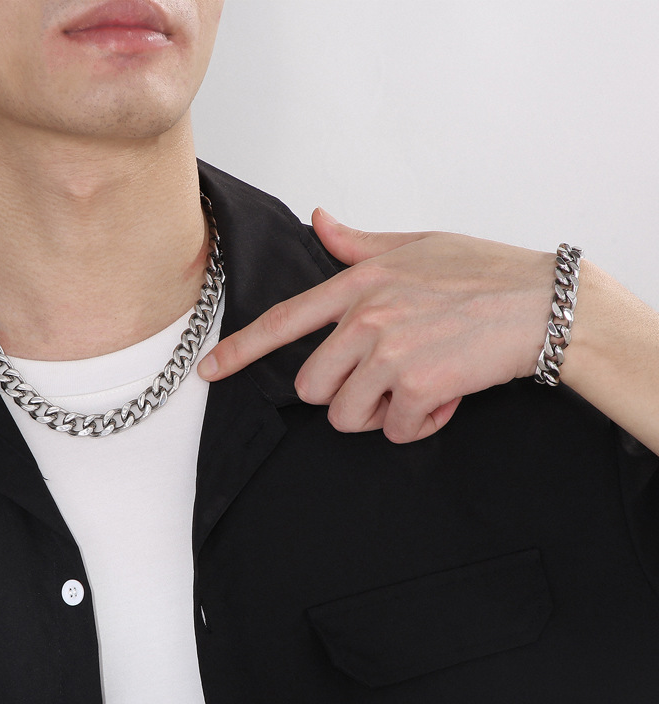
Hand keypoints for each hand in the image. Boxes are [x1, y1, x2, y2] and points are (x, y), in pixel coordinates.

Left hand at [198, 209, 555, 442]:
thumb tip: (320, 221)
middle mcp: (364, 317)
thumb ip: (359, 244)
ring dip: (382, 414)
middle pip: (312, 388)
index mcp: (357, 283)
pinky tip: (446, 397)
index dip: (240, 350)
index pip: (283, 321)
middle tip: (388, 381)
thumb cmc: (484, 272)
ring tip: (420, 387)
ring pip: (348, 416)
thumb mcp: (416, 246)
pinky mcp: (415, 384)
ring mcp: (387, 351)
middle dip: (345, 396)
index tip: (210, 371)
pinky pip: (395, 431)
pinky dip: (419, 425)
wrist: (543, 302)